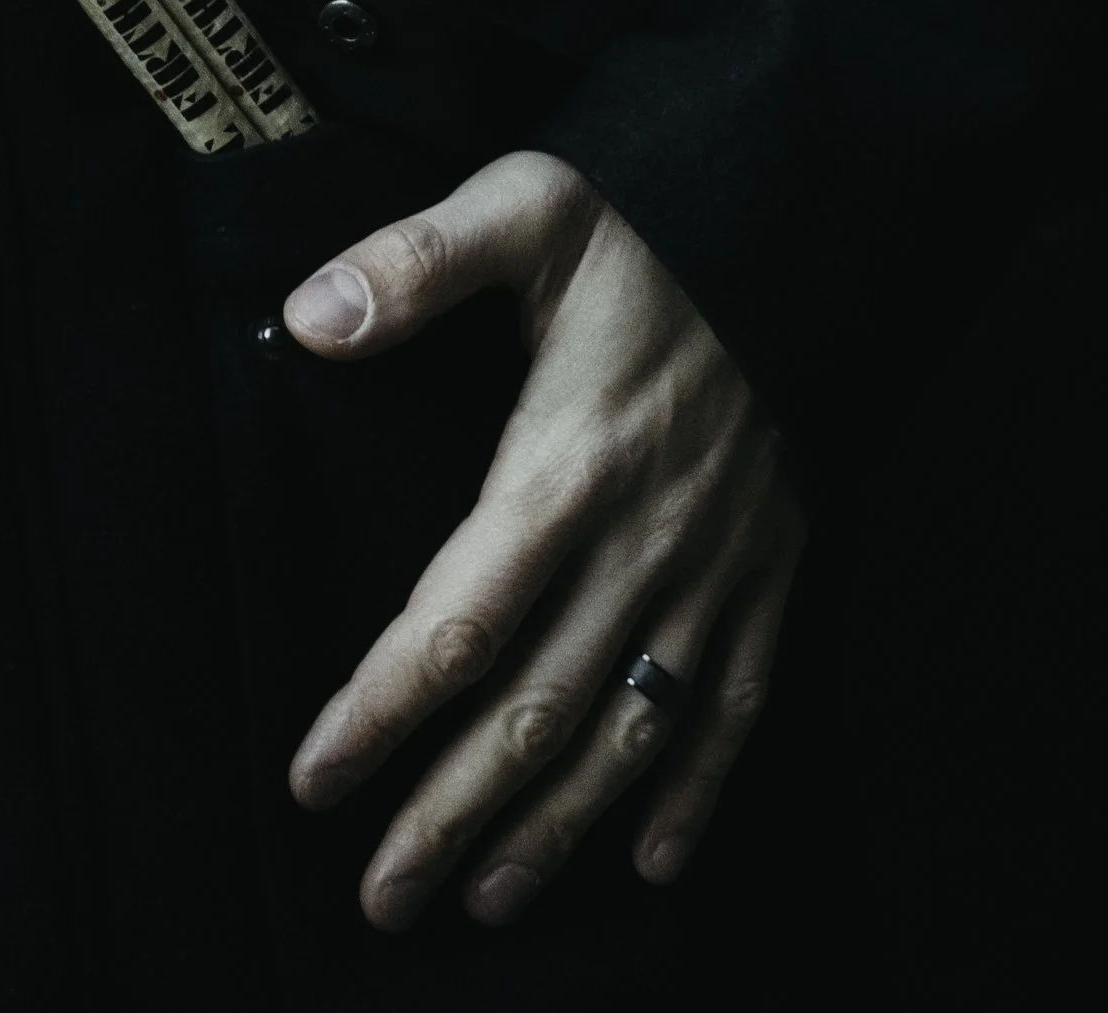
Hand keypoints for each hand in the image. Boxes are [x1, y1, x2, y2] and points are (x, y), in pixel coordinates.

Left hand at [284, 149, 802, 930]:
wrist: (800, 223)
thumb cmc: (644, 222)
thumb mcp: (524, 208)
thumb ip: (414, 260)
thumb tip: (306, 315)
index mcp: (567, 467)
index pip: (458, 621)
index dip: (383, 710)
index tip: (316, 779)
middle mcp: (642, 541)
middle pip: (535, 710)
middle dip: (451, 814)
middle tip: (380, 899)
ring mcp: (714, 568)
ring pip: (629, 732)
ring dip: (556, 827)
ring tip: (484, 899)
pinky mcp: (771, 570)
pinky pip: (738, 707)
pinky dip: (695, 793)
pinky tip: (648, 859)